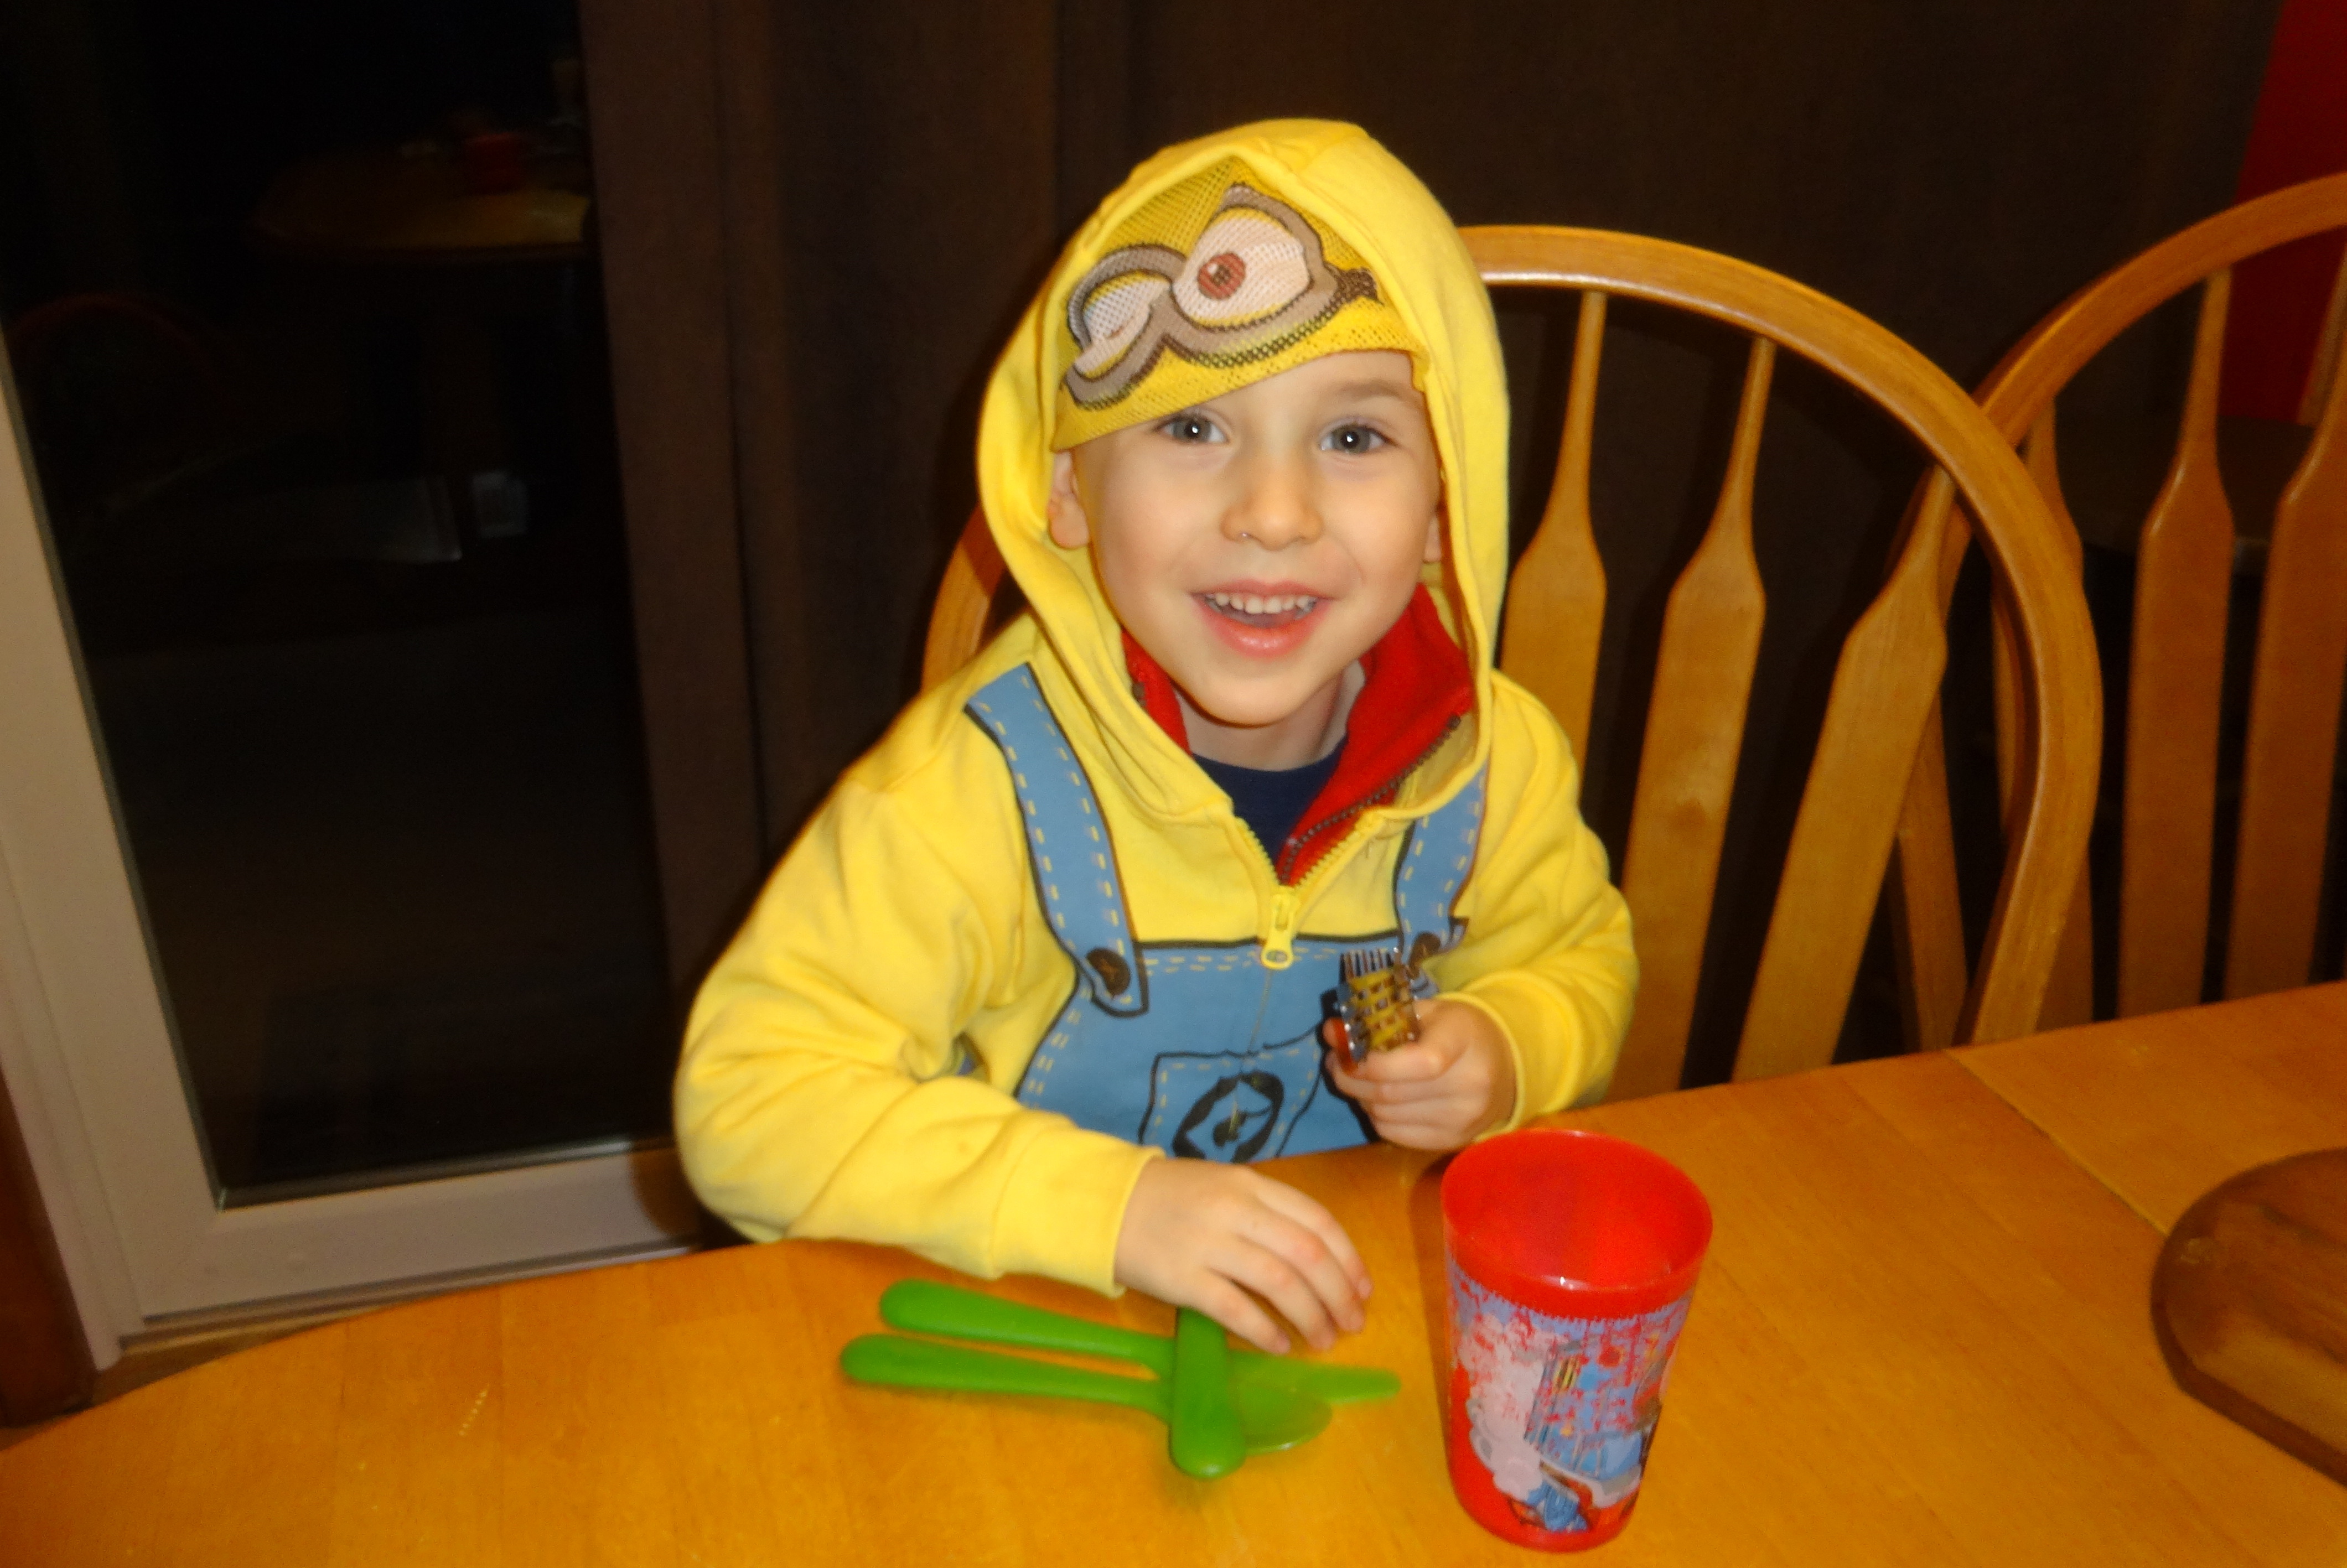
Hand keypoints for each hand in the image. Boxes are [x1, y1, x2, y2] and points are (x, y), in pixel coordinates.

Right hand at [1113, 1158, 1370, 1352]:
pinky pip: (1235, 1309)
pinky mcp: (1183, 1279)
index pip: (1318, 1220)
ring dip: (1310, 1316)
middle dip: (1339, 1294)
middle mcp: (1236, 1210)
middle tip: (1352, 1324)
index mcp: (1251, 1185)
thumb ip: (1267, 1211)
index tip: (1364, 1290)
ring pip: (1279, 1283)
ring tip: (1323, 1340)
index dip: (1349, 1259)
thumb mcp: (1224, 1187)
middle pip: (1307, 1254)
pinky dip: (1265, 1330)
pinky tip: (1279, 1345)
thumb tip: (1317, 1257)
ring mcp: (1209, 1244)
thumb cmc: (1171, 1199)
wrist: (1104, 1203)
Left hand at [1322, 996, 1514, 1149]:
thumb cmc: (1459, 1031)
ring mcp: (1463, 1119)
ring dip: (1360, 1098)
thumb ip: (1378, 1020)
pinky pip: (1395, 1134)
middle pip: (1392, 1092)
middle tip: (1336, 1063)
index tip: (1346, 1051)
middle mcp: (1470, 1085)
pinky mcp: (1453, 1141)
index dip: (1372, 1062)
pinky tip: (1377, 1099)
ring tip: (1356, 1079)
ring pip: (1387, 1116)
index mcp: (1464, 1041)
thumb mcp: (1425, 1011)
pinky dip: (1377, 1117)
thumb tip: (1329, 1032)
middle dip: (1351, 1079)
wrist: (1504, 1065)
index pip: (1418, 1062)